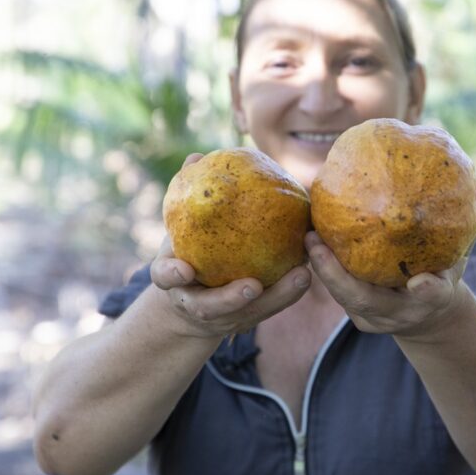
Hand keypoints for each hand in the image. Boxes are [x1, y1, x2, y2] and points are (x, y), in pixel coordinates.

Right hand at [149, 153, 311, 338]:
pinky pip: (271, 307)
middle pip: (212, 309)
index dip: (172, 275)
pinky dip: (289, 292)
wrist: (190, 300)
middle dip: (232, 299)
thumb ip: (187, 198)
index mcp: (173, 279)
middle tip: (252, 286)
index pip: (166, 278)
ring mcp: (224, 316)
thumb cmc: (186, 252)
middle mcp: (196, 304)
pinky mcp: (249, 317)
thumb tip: (196, 157)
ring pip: (250, 314)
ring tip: (301, 276)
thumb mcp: (181, 229)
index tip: (184, 270)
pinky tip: (310, 272)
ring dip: (277, 297)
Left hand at [306, 182, 475, 338]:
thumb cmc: (444, 269)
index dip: (429, 291)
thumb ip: (473, 220)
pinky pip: (335, 289)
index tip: (422, 282)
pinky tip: (309, 231)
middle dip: (339, 279)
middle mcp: (399, 315)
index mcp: (432, 301)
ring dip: (323, 270)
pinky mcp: (355, 312)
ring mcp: (373, 317)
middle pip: (367, 303)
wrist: (426, 309)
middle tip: (317, 244)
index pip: (432, 298)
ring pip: (344, 299)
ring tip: (308, 235)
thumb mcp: (463, 249)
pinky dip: (322, 263)